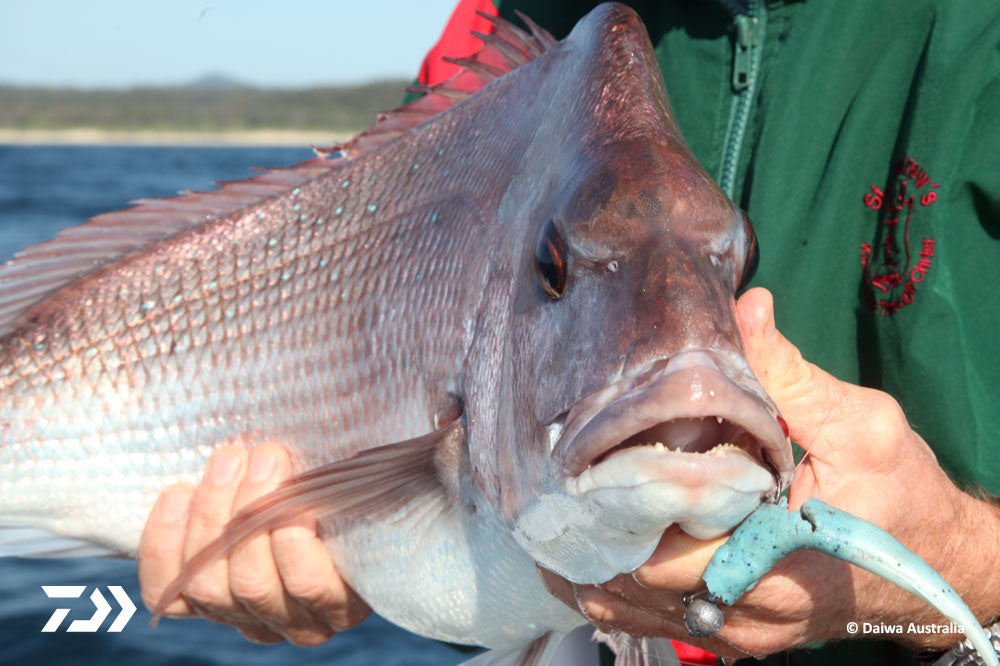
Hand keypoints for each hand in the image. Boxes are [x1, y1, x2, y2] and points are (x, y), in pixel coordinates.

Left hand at [138, 443, 370, 644]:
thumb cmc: (340, 488)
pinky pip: (168, 589)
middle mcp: (292, 622)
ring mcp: (241, 617)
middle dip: (251, 511)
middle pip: (253, 585)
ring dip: (211, 515)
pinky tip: (178, 494)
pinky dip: (164, 542)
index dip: (293, 532)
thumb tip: (402, 432)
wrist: (290, 493)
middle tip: (261, 455)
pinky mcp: (196, 607)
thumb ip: (362, 479)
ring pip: (210, 587)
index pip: (309, 586)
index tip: (296, 481)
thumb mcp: (360, 487)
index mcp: (342, 600)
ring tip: (226, 461)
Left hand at [540, 287, 999, 656]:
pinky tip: (594, 543)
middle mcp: (748, 611)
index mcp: (777, 561)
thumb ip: (789, 376)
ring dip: (592, 562)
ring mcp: (738, 633)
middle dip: (595, 530)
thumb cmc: (904, 496)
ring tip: (562, 507)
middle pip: (632, 584)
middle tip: (564, 474)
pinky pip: (652, 623)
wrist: (940, 565)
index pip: (662, 556)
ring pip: (631, 613)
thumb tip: (744, 309)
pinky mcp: (734, 635)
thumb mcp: (861, 426)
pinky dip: (616, 585)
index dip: (614, 510)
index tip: (582, 464)